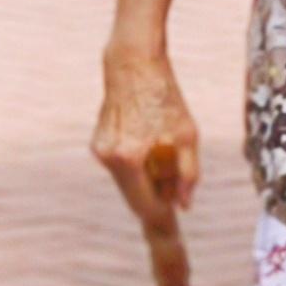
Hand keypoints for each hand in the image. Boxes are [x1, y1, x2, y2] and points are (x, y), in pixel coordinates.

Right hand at [89, 45, 202, 224]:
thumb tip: (183, 205)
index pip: (145, 206)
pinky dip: (135, 165)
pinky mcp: (97, 143)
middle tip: (175, 190)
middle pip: (133, 197)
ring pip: (126, 182)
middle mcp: (109, 159)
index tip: (175, 220)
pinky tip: (147, 142)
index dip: (162, 215)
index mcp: (130, 159)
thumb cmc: (164, 97)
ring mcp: (100, 151)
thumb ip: (188, 174)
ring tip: (163, 155)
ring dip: (145, 180)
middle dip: (155, 197)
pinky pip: (120, 166)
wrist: (133, 65)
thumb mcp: (187, 135)